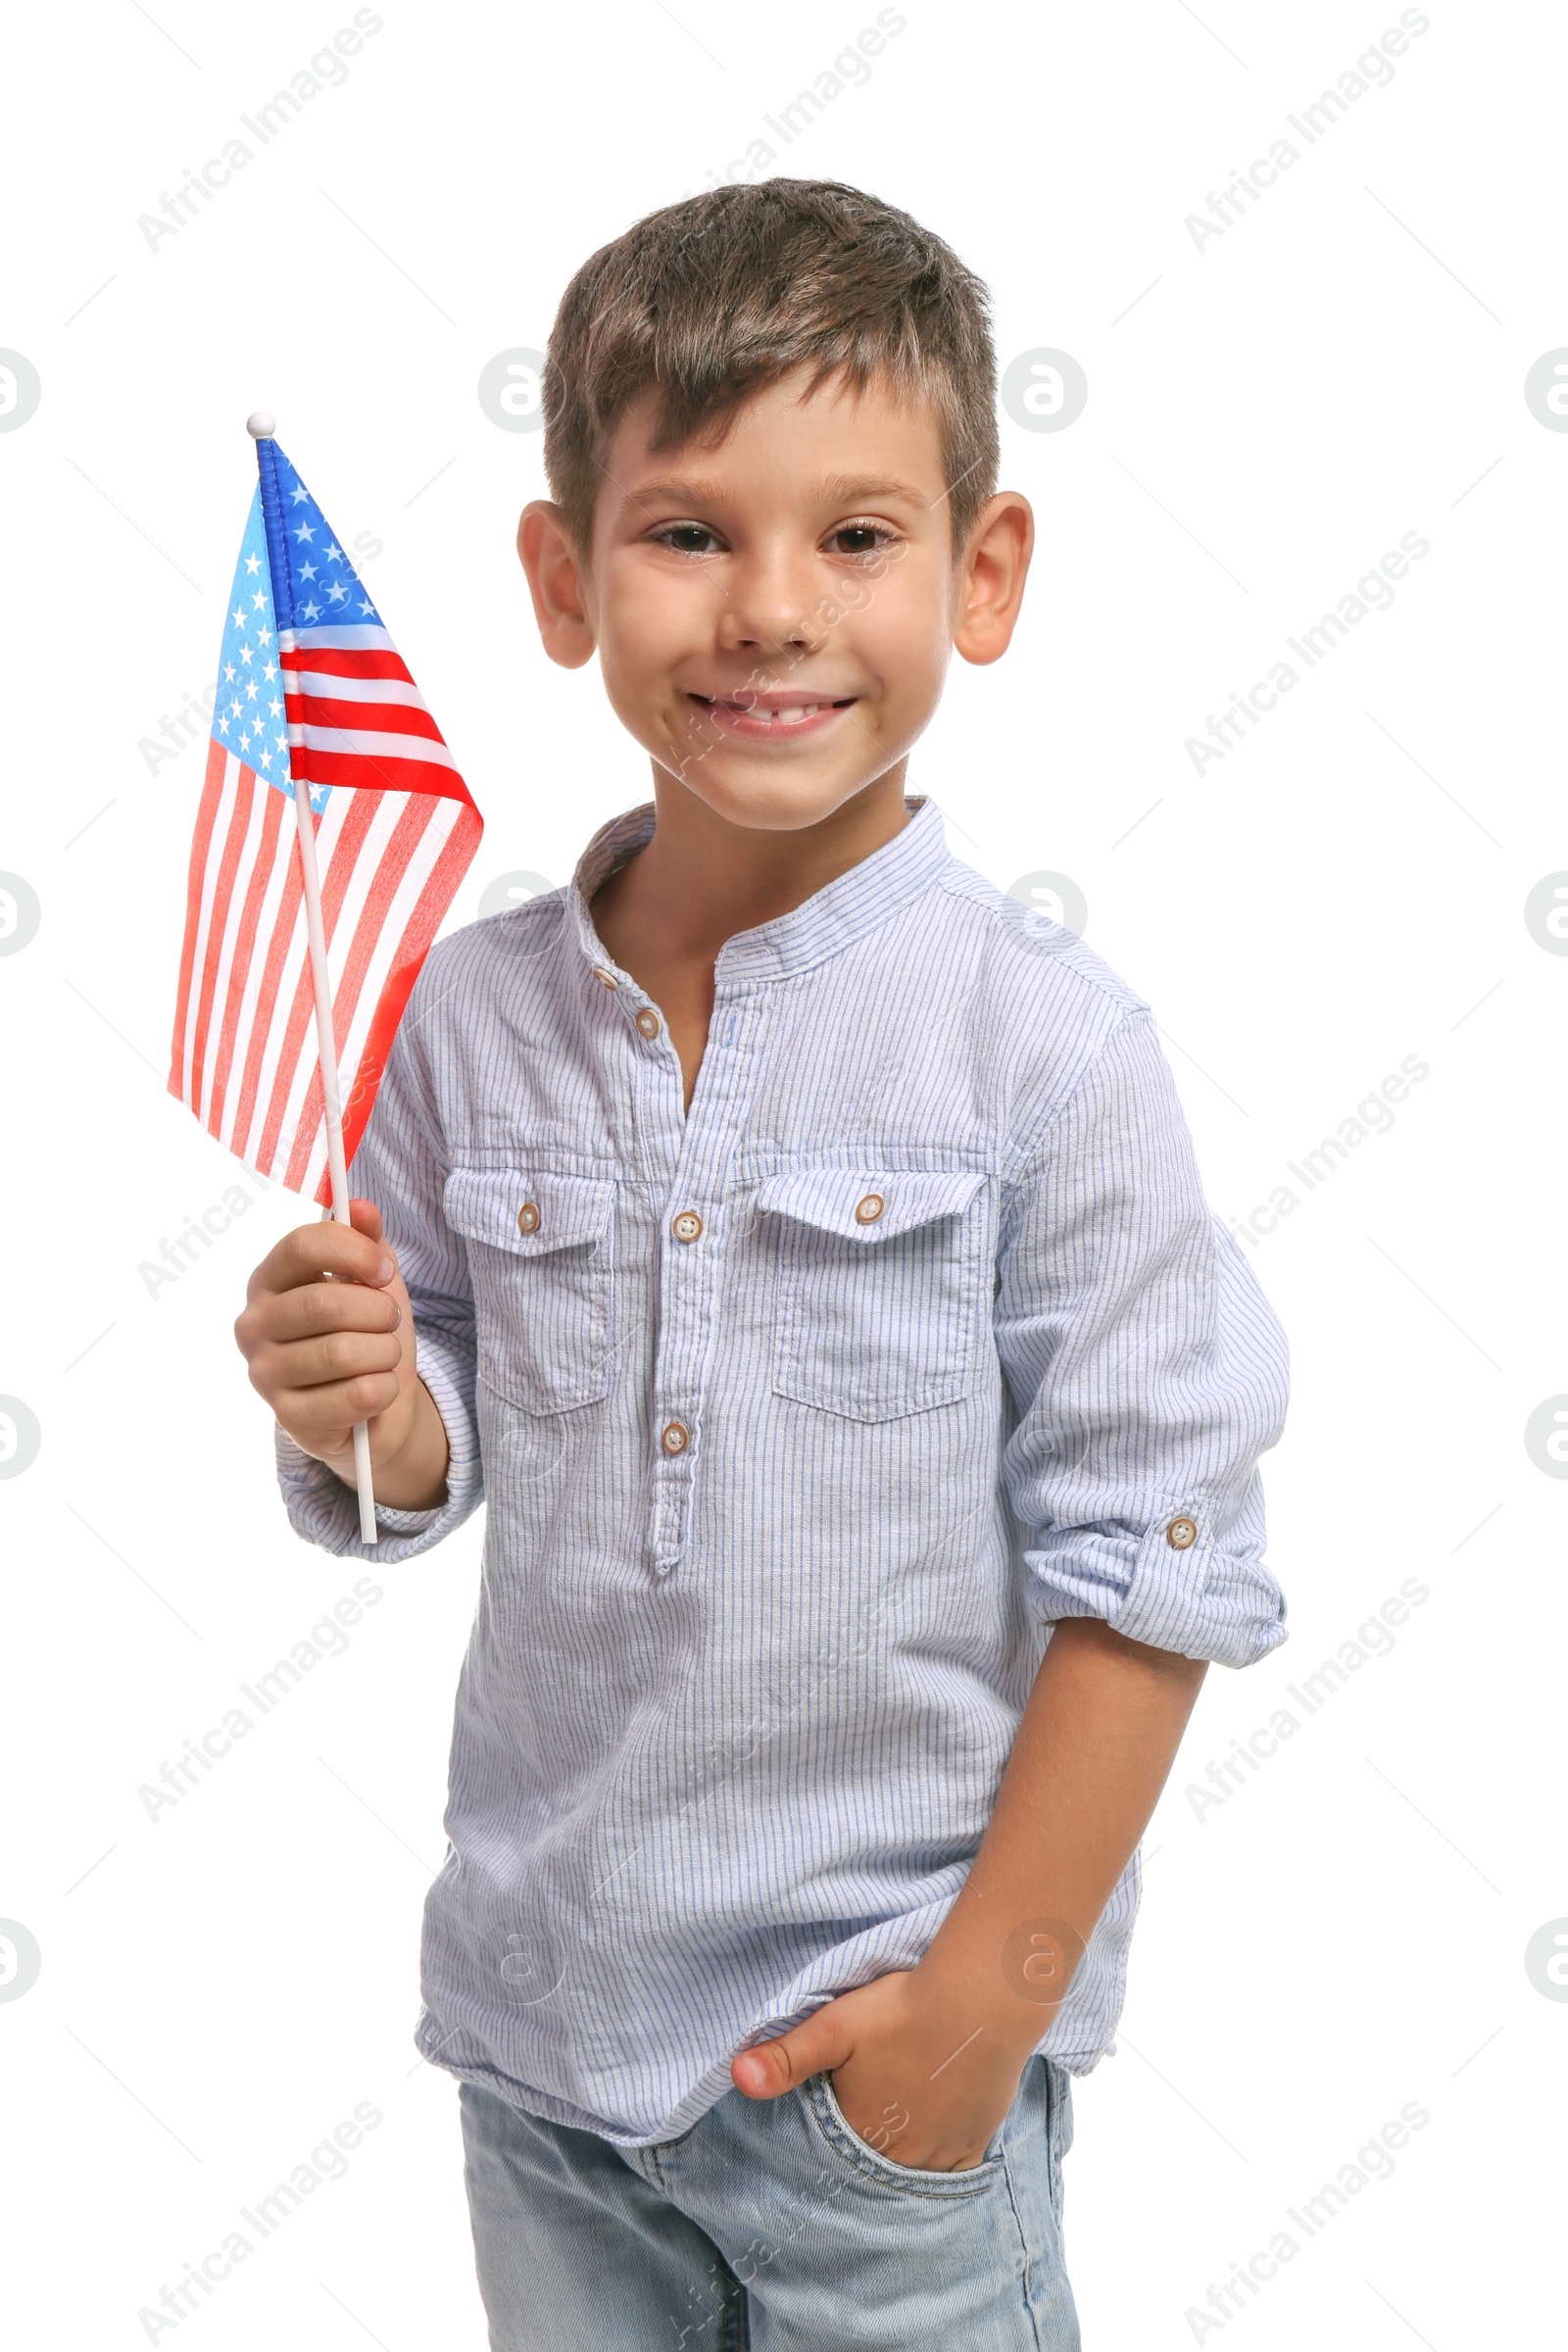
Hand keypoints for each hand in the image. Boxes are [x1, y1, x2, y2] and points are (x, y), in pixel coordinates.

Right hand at [234, 1198, 447, 1505]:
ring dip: (385, 1353)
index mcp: (269, 1280)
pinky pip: (357, 1396)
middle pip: (327, 1303)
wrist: (375, 1406)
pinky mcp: (289, 1419)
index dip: (355, 1251)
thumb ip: (367, 1240)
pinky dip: (384, 1390)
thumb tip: (360, 1207)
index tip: (384, 1270)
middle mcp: (254, 1325)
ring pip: (345, 1352)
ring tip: (383, 1356)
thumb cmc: (366, 1334)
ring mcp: (265, 1374)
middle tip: (389, 1321)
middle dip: (379, 1311)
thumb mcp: (373, 1282)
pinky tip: (376, 1390)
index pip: (301, 1244)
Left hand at [730, 1962, 1035, 2172]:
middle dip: (865, 2147)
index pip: (833, 2152)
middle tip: (869, 2115)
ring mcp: (940, 2153)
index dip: (830, 2136)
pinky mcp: (975, 2141)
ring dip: (901, 2154)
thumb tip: (736, 2077)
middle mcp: (898, 2156)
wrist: (976, 2003)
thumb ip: (785, 2058)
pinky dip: (941, 2160)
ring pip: (912, 2170)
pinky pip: (953, 2170)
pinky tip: (933, 2137)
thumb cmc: (901, 2011)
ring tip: (897, 2125)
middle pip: (873, 2163)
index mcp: (859, 2132)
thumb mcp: (832, 2027)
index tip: (835, 2115)